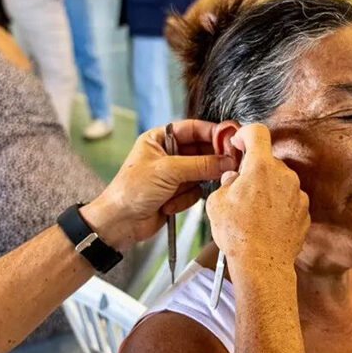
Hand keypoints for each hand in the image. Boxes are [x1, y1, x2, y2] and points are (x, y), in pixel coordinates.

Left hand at [80, 120, 237, 249]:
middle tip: (226, 165)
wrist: (120, 223)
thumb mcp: (168, 171)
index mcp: (159, 139)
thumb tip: (227, 160)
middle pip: (202, 151)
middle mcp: (168, 154)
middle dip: (210, 161)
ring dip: (192, 185)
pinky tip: (168, 205)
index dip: (213, 133)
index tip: (231, 140)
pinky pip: (196, 191)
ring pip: (202, 173)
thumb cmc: (131, 191)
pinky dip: (185, 199)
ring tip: (179, 192)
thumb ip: (200, 164)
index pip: (193, 129)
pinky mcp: (177, 192)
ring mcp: (173, 174)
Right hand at [206, 124, 310, 272]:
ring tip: (252, 212)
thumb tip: (233, 179)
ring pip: (279, 181)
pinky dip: (278, 205)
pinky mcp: (305, 211)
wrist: (262, 264)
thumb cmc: (238, 234)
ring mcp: (298, 194)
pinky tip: (265, 222)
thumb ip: (226, 182)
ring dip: (266, 189)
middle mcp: (284, 176)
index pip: (258, 132)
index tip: (239, 143)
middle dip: (253, 170)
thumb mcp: (217, 202)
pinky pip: (289, 200)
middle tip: (239, 190)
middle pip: (268, 161)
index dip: (245, 133)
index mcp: (261, 167)